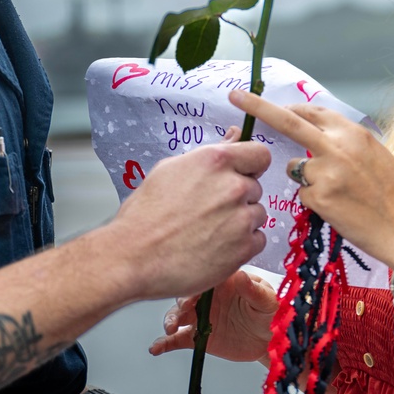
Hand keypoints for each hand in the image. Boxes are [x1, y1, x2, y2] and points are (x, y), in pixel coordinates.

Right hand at [104, 135, 271, 300]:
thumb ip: (210, 154)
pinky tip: (216, 247)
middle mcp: (233, 186)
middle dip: (238, 197)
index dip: (251, 165)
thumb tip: (234, 137)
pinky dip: (242, 245)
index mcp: (216, 161)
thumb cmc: (146, 214)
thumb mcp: (171, 169)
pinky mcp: (243, 248)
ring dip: (241, 221)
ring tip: (209, 231)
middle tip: (210, 210)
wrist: (133, 256)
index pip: (260, 154)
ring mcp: (241, 219)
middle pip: (255, 187)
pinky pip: (258, 240)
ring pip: (257, 215)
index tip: (242, 174)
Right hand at [149, 270, 277, 362]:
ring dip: (170, 320)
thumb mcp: (267, 299)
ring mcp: (201, 316)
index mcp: (223, 282)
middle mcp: (208, 297)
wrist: (269, 340)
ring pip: (178, 315)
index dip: (195, 282)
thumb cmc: (269, 313)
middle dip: (181, 302)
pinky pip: (177, 339)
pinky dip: (165, 343)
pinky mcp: (198, 336)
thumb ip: (253, 289)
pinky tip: (157, 347)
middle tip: (182, 311)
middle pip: (187, 295)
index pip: (204, 276)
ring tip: (170, 328)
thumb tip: (241, 275)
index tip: (193, 292)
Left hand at [228, 90, 393, 266]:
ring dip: (306, 177)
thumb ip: (344, 141)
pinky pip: (303, 194)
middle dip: (258, 106)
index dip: (289, 108)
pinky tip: (339, 208)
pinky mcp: (318, 198)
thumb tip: (314, 134)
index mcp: (353, 132)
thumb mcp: (375, 154)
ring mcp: (325, 172)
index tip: (271, 104)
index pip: (311, 111)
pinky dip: (315, 200)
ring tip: (340, 193)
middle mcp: (336, 146)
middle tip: (236, 96)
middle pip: (288, 121)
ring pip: (295, 167)